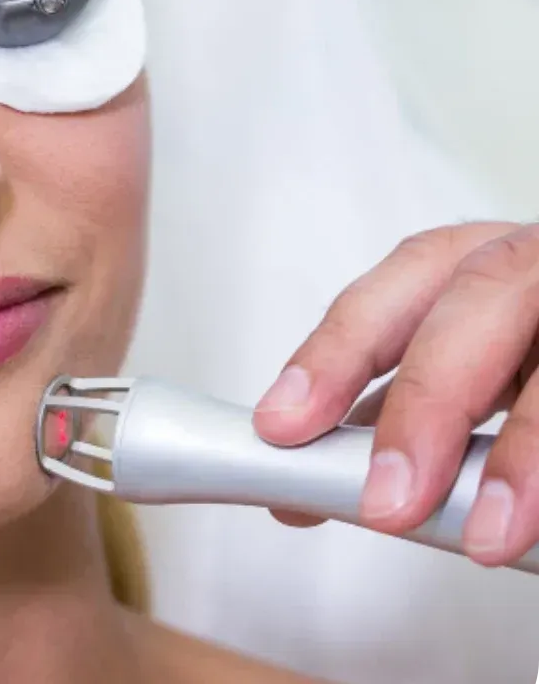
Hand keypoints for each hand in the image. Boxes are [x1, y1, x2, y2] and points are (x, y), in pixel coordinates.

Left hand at [252, 222, 538, 566]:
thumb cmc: (534, 346)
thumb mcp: (468, 361)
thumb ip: (393, 412)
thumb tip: (303, 492)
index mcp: (472, 261)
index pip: (393, 291)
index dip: (335, 354)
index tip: (284, 425)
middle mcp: (532, 262)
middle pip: (477, 305)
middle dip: (426, 404)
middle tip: (386, 501)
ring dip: (523, 452)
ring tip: (488, 536)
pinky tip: (538, 518)